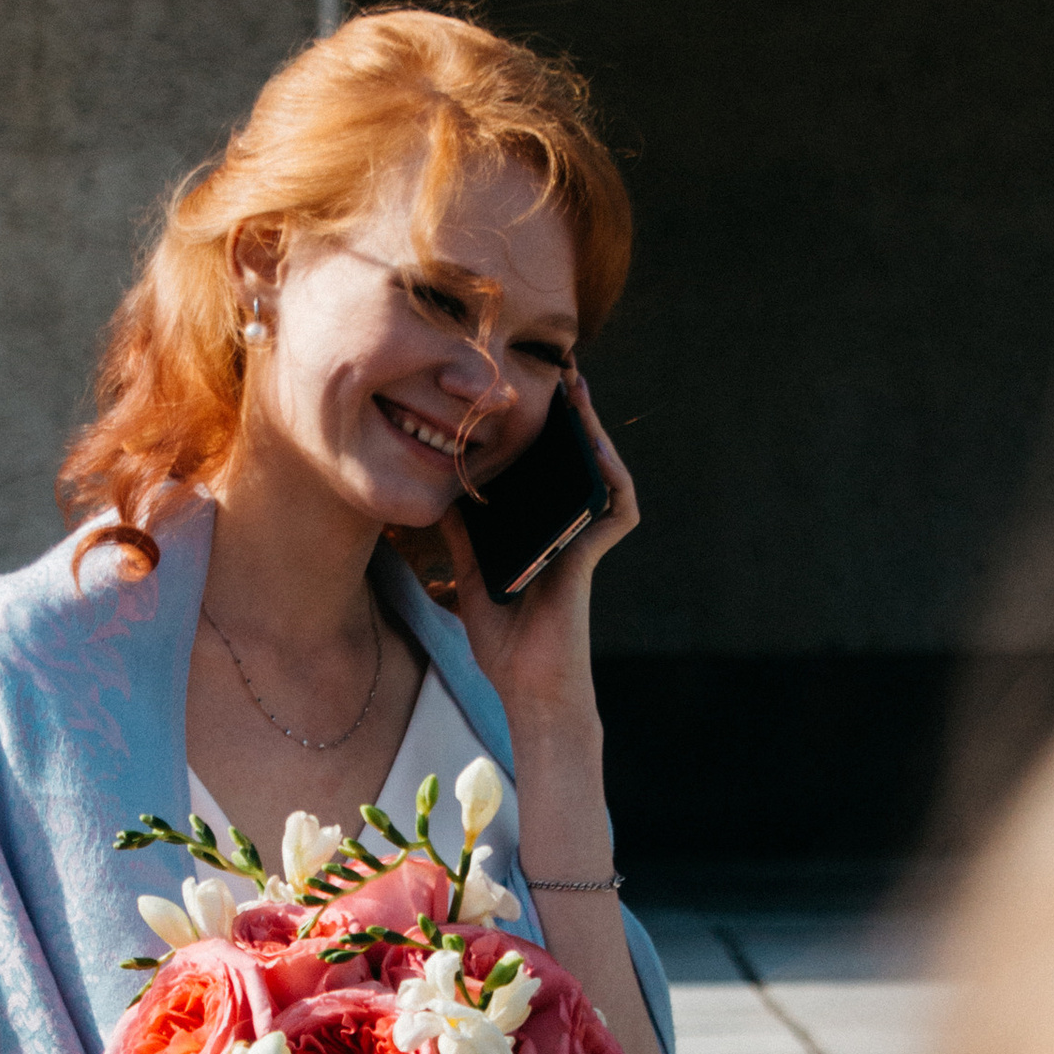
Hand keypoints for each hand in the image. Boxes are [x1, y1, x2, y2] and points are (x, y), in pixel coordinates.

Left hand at [437, 373, 639, 748]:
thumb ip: (461, 533)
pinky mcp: (593, 555)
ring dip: (592, 432)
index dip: (537, 429)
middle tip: (553, 370)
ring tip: (576, 392)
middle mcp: (566, 527)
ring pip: (598, 473)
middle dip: (566, 415)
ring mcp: (584, 538)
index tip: (518, 388)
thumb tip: (438, 489)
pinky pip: (616, 508)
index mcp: (538, 527)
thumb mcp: (472, 573)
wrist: (526, 684)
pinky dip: (612, 477)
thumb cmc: (503, 638)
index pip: (543, 468)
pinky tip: (597, 450)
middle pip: (572, 461)